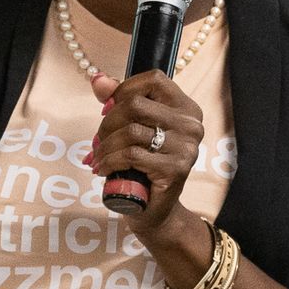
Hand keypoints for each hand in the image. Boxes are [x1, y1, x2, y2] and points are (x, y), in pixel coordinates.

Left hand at [90, 69, 204, 235]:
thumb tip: (97, 79)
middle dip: (107, 123)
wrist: (154, 209)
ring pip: (131, 131)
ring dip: (105, 146)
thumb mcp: (133, 128)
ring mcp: (186, 147)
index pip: (154, 79)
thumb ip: (118, 101)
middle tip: (98, 141)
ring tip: (98, 157)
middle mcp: (191, 124)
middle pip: (136, 105)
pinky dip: (109, 161)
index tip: (110, 109)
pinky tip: (103, 169)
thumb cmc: (142, 165)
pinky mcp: (176, 169)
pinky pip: (131, 155)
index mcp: (186, 108)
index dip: (125, 89)